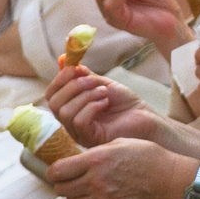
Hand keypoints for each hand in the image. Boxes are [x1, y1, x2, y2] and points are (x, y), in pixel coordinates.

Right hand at [45, 66, 166, 146]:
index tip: (74, 68)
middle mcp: (71, 123)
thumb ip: (82, 74)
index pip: (51, 96)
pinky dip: (91, 107)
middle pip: (54, 104)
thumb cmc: (126, 103)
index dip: (59, 80)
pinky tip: (105, 102)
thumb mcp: (101, 83)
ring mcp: (80, 133)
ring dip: (85, 96)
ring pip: (65, 113)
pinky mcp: (91, 139)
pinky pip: (79, 121)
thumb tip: (62, 59)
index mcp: (72, 109)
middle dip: (72, 87)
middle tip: (93, 80)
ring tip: (104, 92)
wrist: (147, 118)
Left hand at [46, 139, 188, 198]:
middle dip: (64, 183)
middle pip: (61, 189)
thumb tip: (77, 162)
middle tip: (73, 179)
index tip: (60, 171)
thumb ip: (94, 153)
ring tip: (89, 189)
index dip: (55, 172)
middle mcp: (94, 182)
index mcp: (94, 161)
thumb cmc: (147, 157)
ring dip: (77, 196)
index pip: (56, 172)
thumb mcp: (118, 143)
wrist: (168, 180)